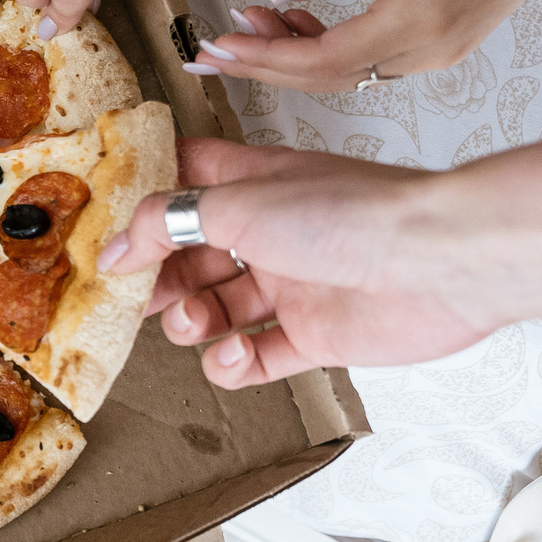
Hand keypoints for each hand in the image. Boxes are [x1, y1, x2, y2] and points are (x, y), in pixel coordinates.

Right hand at [94, 137, 501, 387]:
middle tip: (134, 295)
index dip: (144, 197)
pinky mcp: (317, 336)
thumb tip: (117, 246)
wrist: (437, 262)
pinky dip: (235, 363)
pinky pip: (258, 357)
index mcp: (254, 183)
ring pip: (219, 308)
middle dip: (158, 276)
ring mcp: (293, 285)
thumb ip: (168, 222)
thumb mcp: (238, 203)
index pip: (186, 178)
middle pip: (192, 253)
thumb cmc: (351, 214)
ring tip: (194, 323)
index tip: (104, 223)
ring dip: (192, 321)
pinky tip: (235, 354)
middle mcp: (271, 231)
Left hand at [193, 0, 541, 91]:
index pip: (325, 58)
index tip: (216, 44)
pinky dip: (325, 48)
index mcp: (424, 15)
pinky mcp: (442, 44)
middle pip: (328, 78)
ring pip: (347, 73)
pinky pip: (370, 60)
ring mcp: (440, 53)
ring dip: (291, 56)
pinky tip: (293, 20)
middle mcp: (432, 48)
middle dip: (262, 67)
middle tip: (205, 53)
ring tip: (244, 23)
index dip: (264, 57)